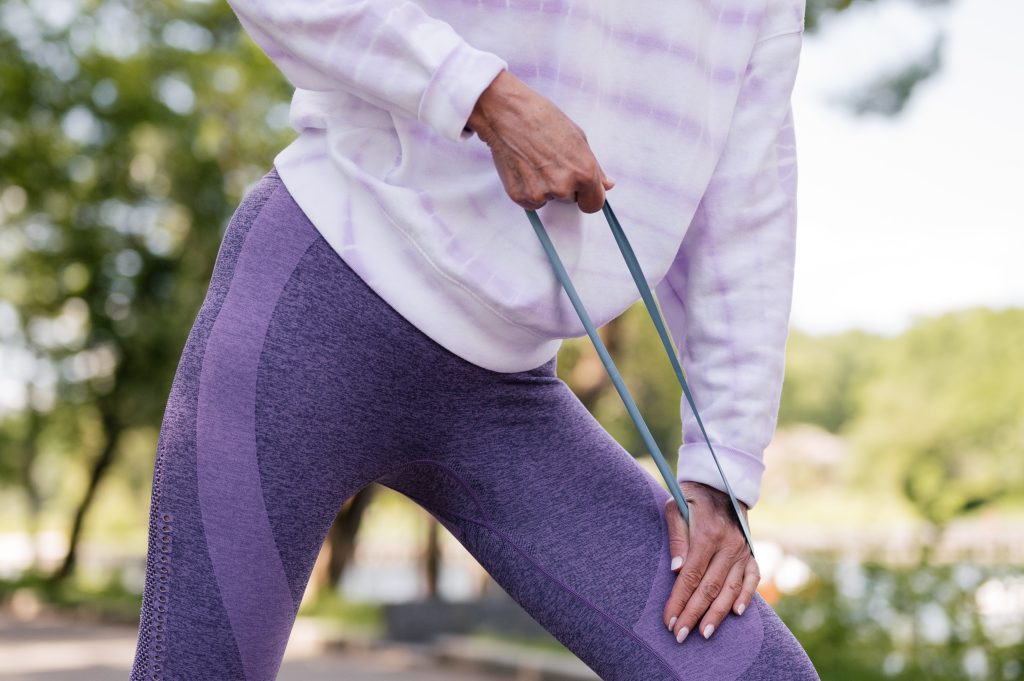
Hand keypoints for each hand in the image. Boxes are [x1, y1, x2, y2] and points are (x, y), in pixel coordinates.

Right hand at [466, 69, 614, 213]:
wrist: (507, 113)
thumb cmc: (542, 119)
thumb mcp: (578, 138)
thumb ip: (595, 167)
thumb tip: (607, 184)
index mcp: (584, 173)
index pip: (594, 204)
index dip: (588, 196)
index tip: (582, 190)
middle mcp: (564, 187)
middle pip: (570, 200)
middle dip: (565, 185)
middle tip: (551, 161)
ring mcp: (541, 194)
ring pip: (549, 199)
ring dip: (545, 187)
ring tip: (535, 160)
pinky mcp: (520, 196)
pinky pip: (531, 202)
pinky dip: (528, 189)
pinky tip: (524, 167)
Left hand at [662, 481, 759, 642]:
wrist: (721, 483)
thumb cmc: (692, 497)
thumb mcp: (676, 508)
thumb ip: (677, 538)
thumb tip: (676, 571)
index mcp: (708, 533)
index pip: (691, 575)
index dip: (679, 600)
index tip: (669, 620)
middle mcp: (729, 544)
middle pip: (709, 587)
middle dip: (694, 614)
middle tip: (680, 635)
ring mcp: (743, 549)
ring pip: (730, 588)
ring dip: (717, 613)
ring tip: (704, 633)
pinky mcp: (751, 552)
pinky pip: (752, 578)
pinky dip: (746, 596)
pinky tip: (736, 613)